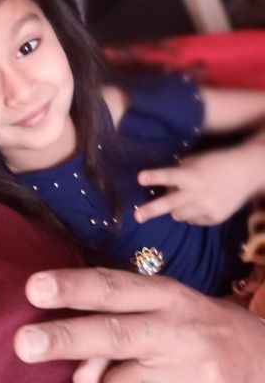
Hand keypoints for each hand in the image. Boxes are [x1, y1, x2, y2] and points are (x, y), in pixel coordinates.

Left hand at [13, 267, 264, 382]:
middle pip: (114, 334)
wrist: (261, 357)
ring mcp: (198, 372)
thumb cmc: (188, 327)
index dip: (72, 287)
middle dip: (65, 338)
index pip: (112, 288)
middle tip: (23, 344)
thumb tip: (79, 374)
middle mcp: (180, 329)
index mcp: (164, 295)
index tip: (33, 288)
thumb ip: (110, 328)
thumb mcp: (155, 312)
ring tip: (149, 372)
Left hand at [135, 146, 253, 225]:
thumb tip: (161, 187)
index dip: (154, 177)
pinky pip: (192, 221)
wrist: (245, 173)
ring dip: (175, 208)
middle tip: (136, 216)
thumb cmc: (215, 163)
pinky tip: (200, 204)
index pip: (169, 175)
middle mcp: (198, 193)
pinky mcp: (214, 218)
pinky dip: (191, 214)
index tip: (139, 178)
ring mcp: (206, 208)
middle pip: (169, 203)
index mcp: (191, 175)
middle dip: (151, 210)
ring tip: (184, 199)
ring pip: (177, 215)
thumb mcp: (195, 161)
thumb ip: (178, 173)